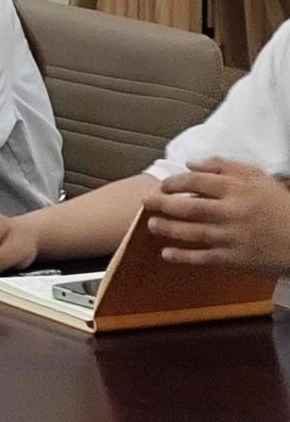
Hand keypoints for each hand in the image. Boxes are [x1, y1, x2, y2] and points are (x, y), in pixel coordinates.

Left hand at [144, 159, 289, 272]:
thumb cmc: (281, 206)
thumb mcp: (258, 177)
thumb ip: (224, 165)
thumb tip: (191, 162)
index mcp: (236, 189)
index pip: (195, 181)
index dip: (174, 182)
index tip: (163, 184)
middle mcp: (230, 212)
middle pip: (188, 206)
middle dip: (162, 203)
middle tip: (145, 200)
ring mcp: (231, 237)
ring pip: (192, 232)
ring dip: (168, 229)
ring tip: (152, 225)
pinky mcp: (234, 259)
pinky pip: (204, 258)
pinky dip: (183, 257)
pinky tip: (167, 254)